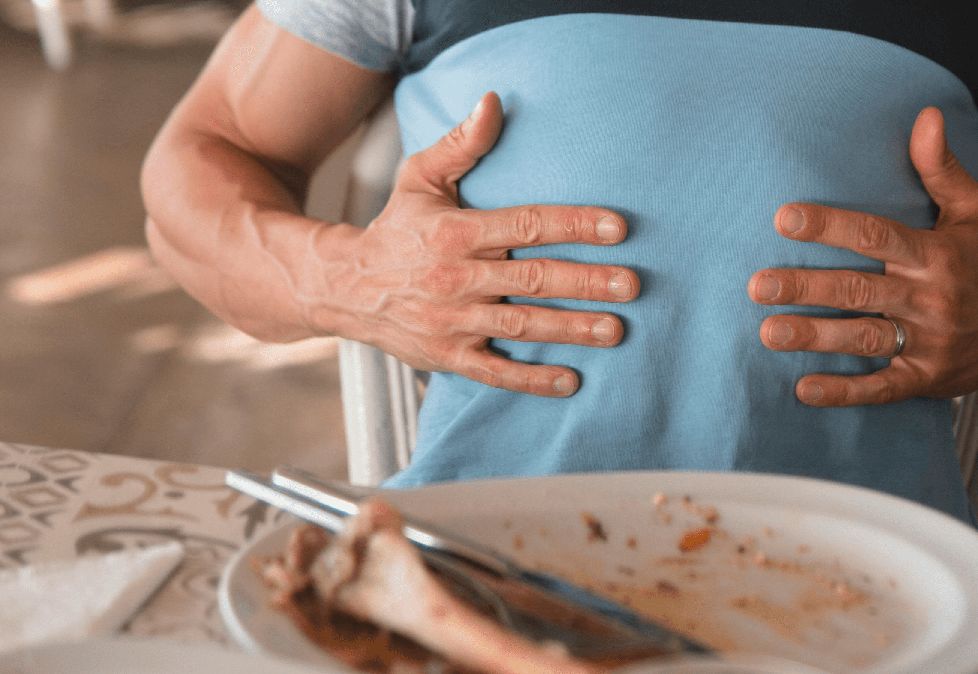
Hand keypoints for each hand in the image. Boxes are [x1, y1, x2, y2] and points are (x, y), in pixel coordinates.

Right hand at [321, 92, 638, 396]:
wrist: (344, 286)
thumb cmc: (397, 227)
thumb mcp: (420, 177)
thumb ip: (462, 144)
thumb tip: (494, 102)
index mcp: (456, 232)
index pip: (526, 224)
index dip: (574, 225)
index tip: (618, 228)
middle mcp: (456, 277)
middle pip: (532, 279)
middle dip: (586, 282)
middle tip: (632, 284)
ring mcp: (452, 321)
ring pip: (522, 326)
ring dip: (571, 329)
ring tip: (616, 329)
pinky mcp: (447, 356)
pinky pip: (495, 372)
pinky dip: (532, 379)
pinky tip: (571, 380)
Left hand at [749, 107, 977, 405]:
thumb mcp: (974, 211)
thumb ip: (940, 167)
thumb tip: (923, 114)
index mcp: (935, 254)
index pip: (876, 235)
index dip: (830, 226)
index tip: (784, 218)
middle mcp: (930, 299)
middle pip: (860, 290)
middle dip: (806, 288)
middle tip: (758, 285)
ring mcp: (928, 343)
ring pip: (865, 339)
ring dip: (815, 337)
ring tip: (768, 332)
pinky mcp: (924, 380)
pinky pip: (881, 388)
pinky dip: (844, 392)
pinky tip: (804, 389)